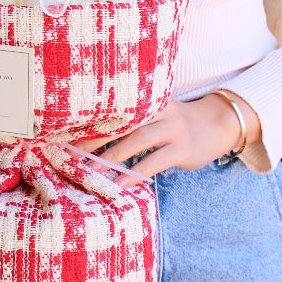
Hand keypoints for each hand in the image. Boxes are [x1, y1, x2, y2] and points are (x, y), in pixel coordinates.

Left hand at [72, 92, 261, 187]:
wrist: (216, 125)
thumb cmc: (173, 123)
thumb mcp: (153, 113)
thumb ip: (128, 119)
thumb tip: (88, 137)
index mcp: (146, 96)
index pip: (114, 105)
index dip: (90, 118)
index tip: (65, 131)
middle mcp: (158, 107)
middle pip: (122, 120)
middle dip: (94, 137)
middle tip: (70, 153)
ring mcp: (172, 127)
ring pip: (138, 139)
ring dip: (112, 156)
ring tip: (90, 172)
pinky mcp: (182, 148)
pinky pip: (156, 161)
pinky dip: (136, 173)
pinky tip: (121, 185)